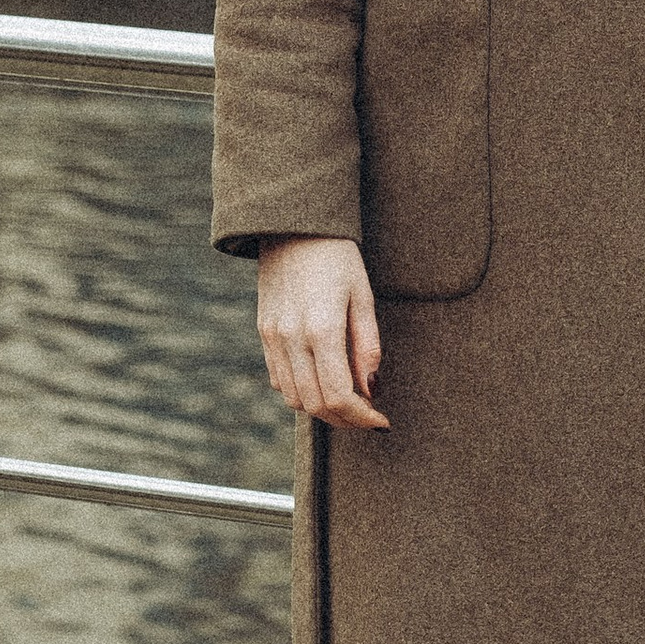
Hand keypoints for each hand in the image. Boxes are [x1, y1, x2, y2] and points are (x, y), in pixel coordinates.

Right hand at [257, 236, 387, 428]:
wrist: (293, 223)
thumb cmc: (337, 256)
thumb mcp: (362, 295)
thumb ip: (367, 346)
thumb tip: (372, 390)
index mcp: (322, 327)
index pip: (338, 395)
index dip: (362, 417)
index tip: (381, 420)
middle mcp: (292, 337)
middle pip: (315, 404)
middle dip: (345, 419)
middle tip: (367, 415)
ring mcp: (273, 336)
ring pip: (294, 398)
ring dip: (322, 409)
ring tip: (347, 400)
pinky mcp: (263, 331)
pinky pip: (278, 379)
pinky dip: (300, 391)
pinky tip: (320, 380)